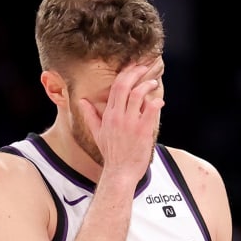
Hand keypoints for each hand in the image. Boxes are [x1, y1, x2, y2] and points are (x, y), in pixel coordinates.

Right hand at [78, 63, 164, 181]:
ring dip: (147, 85)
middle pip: (125, 86)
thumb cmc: (111, 154)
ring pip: (138, 94)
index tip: (133, 68)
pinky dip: (155, 102)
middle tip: (144, 68)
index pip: (116, 87)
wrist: (120, 172)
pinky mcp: (142, 130)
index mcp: (108, 115)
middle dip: (136, 73)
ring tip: (153, 83)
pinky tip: (159, 102)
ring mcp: (130, 123)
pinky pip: (150, 109)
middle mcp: (118, 116)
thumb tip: (82, 102)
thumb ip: (90, 116)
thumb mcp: (97, 133)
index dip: (126, 74)